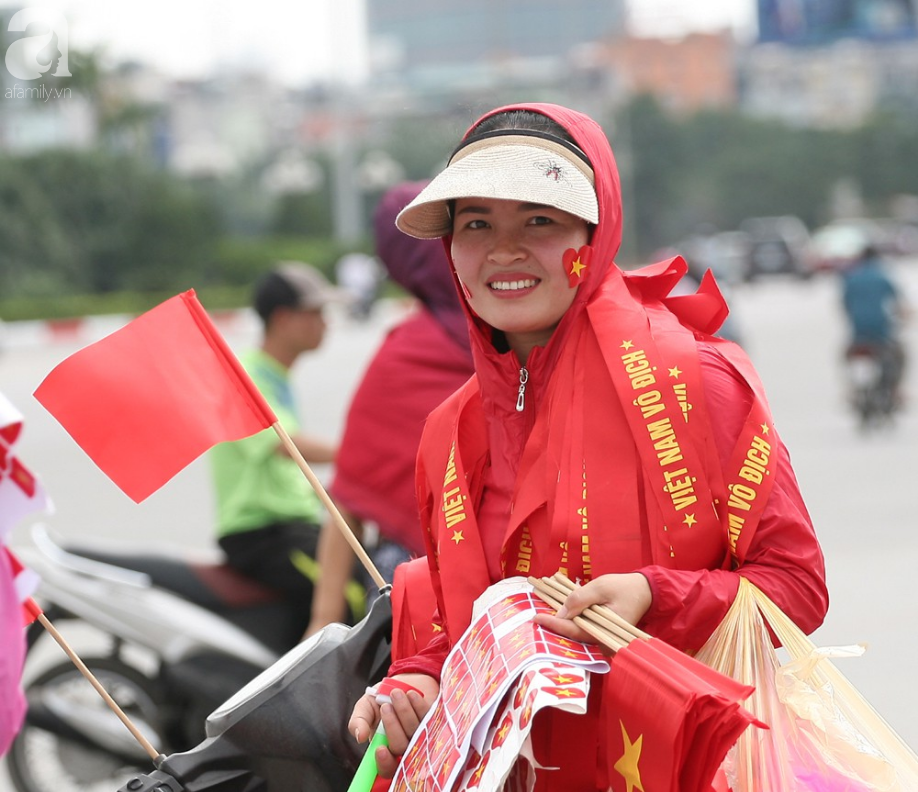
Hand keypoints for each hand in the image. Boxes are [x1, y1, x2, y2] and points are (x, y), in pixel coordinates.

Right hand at [348, 673, 439, 777]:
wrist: (402, 681)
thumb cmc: (382, 697)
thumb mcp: (366, 707)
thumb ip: (359, 720)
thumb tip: (359, 736)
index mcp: (386, 749)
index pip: (388, 768)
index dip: (385, 763)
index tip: (380, 749)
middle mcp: (405, 747)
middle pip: (402, 749)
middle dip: (392, 727)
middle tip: (385, 707)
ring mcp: (422, 735)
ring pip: (416, 733)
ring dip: (405, 712)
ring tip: (396, 694)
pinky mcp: (435, 721)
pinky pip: (429, 718)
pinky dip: (419, 705)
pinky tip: (411, 694)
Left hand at [532, 573, 651, 643]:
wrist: (645, 591)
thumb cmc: (624, 587)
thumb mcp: (600, 587)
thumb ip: (580, 599)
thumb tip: (561, 613)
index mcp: (604, 631)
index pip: (573, 630)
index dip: (553, 624)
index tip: (536, 618)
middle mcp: (603, 639)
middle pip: (573, 634)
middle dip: (554, 625)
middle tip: (535, 616)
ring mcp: (603, 636)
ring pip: (577, 631)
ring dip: (562, 622)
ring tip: (544, 613)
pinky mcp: (602, 631)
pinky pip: (584, 627)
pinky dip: (572, 619)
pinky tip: (560, 611)